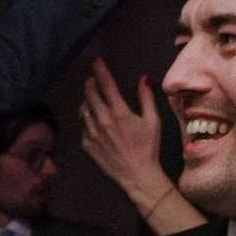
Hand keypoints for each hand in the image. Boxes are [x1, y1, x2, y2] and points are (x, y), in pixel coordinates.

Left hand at [79, 58, 169, 207]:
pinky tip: (94, 122)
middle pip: (89, 94)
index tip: (96, 61)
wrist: (137, 174)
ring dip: (87, 101)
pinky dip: (87, 120)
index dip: (100, 70)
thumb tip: (143, 79)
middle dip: (90, 83)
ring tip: (93, 100)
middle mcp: (102, 120)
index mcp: (119, 112)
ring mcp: (92, 133)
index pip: (106, 85)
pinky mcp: (86, 144)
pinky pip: (83, 126)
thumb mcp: (152, 121)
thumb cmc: (148, 147)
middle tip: (92, 80)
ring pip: (83, 109)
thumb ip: (146, 98)